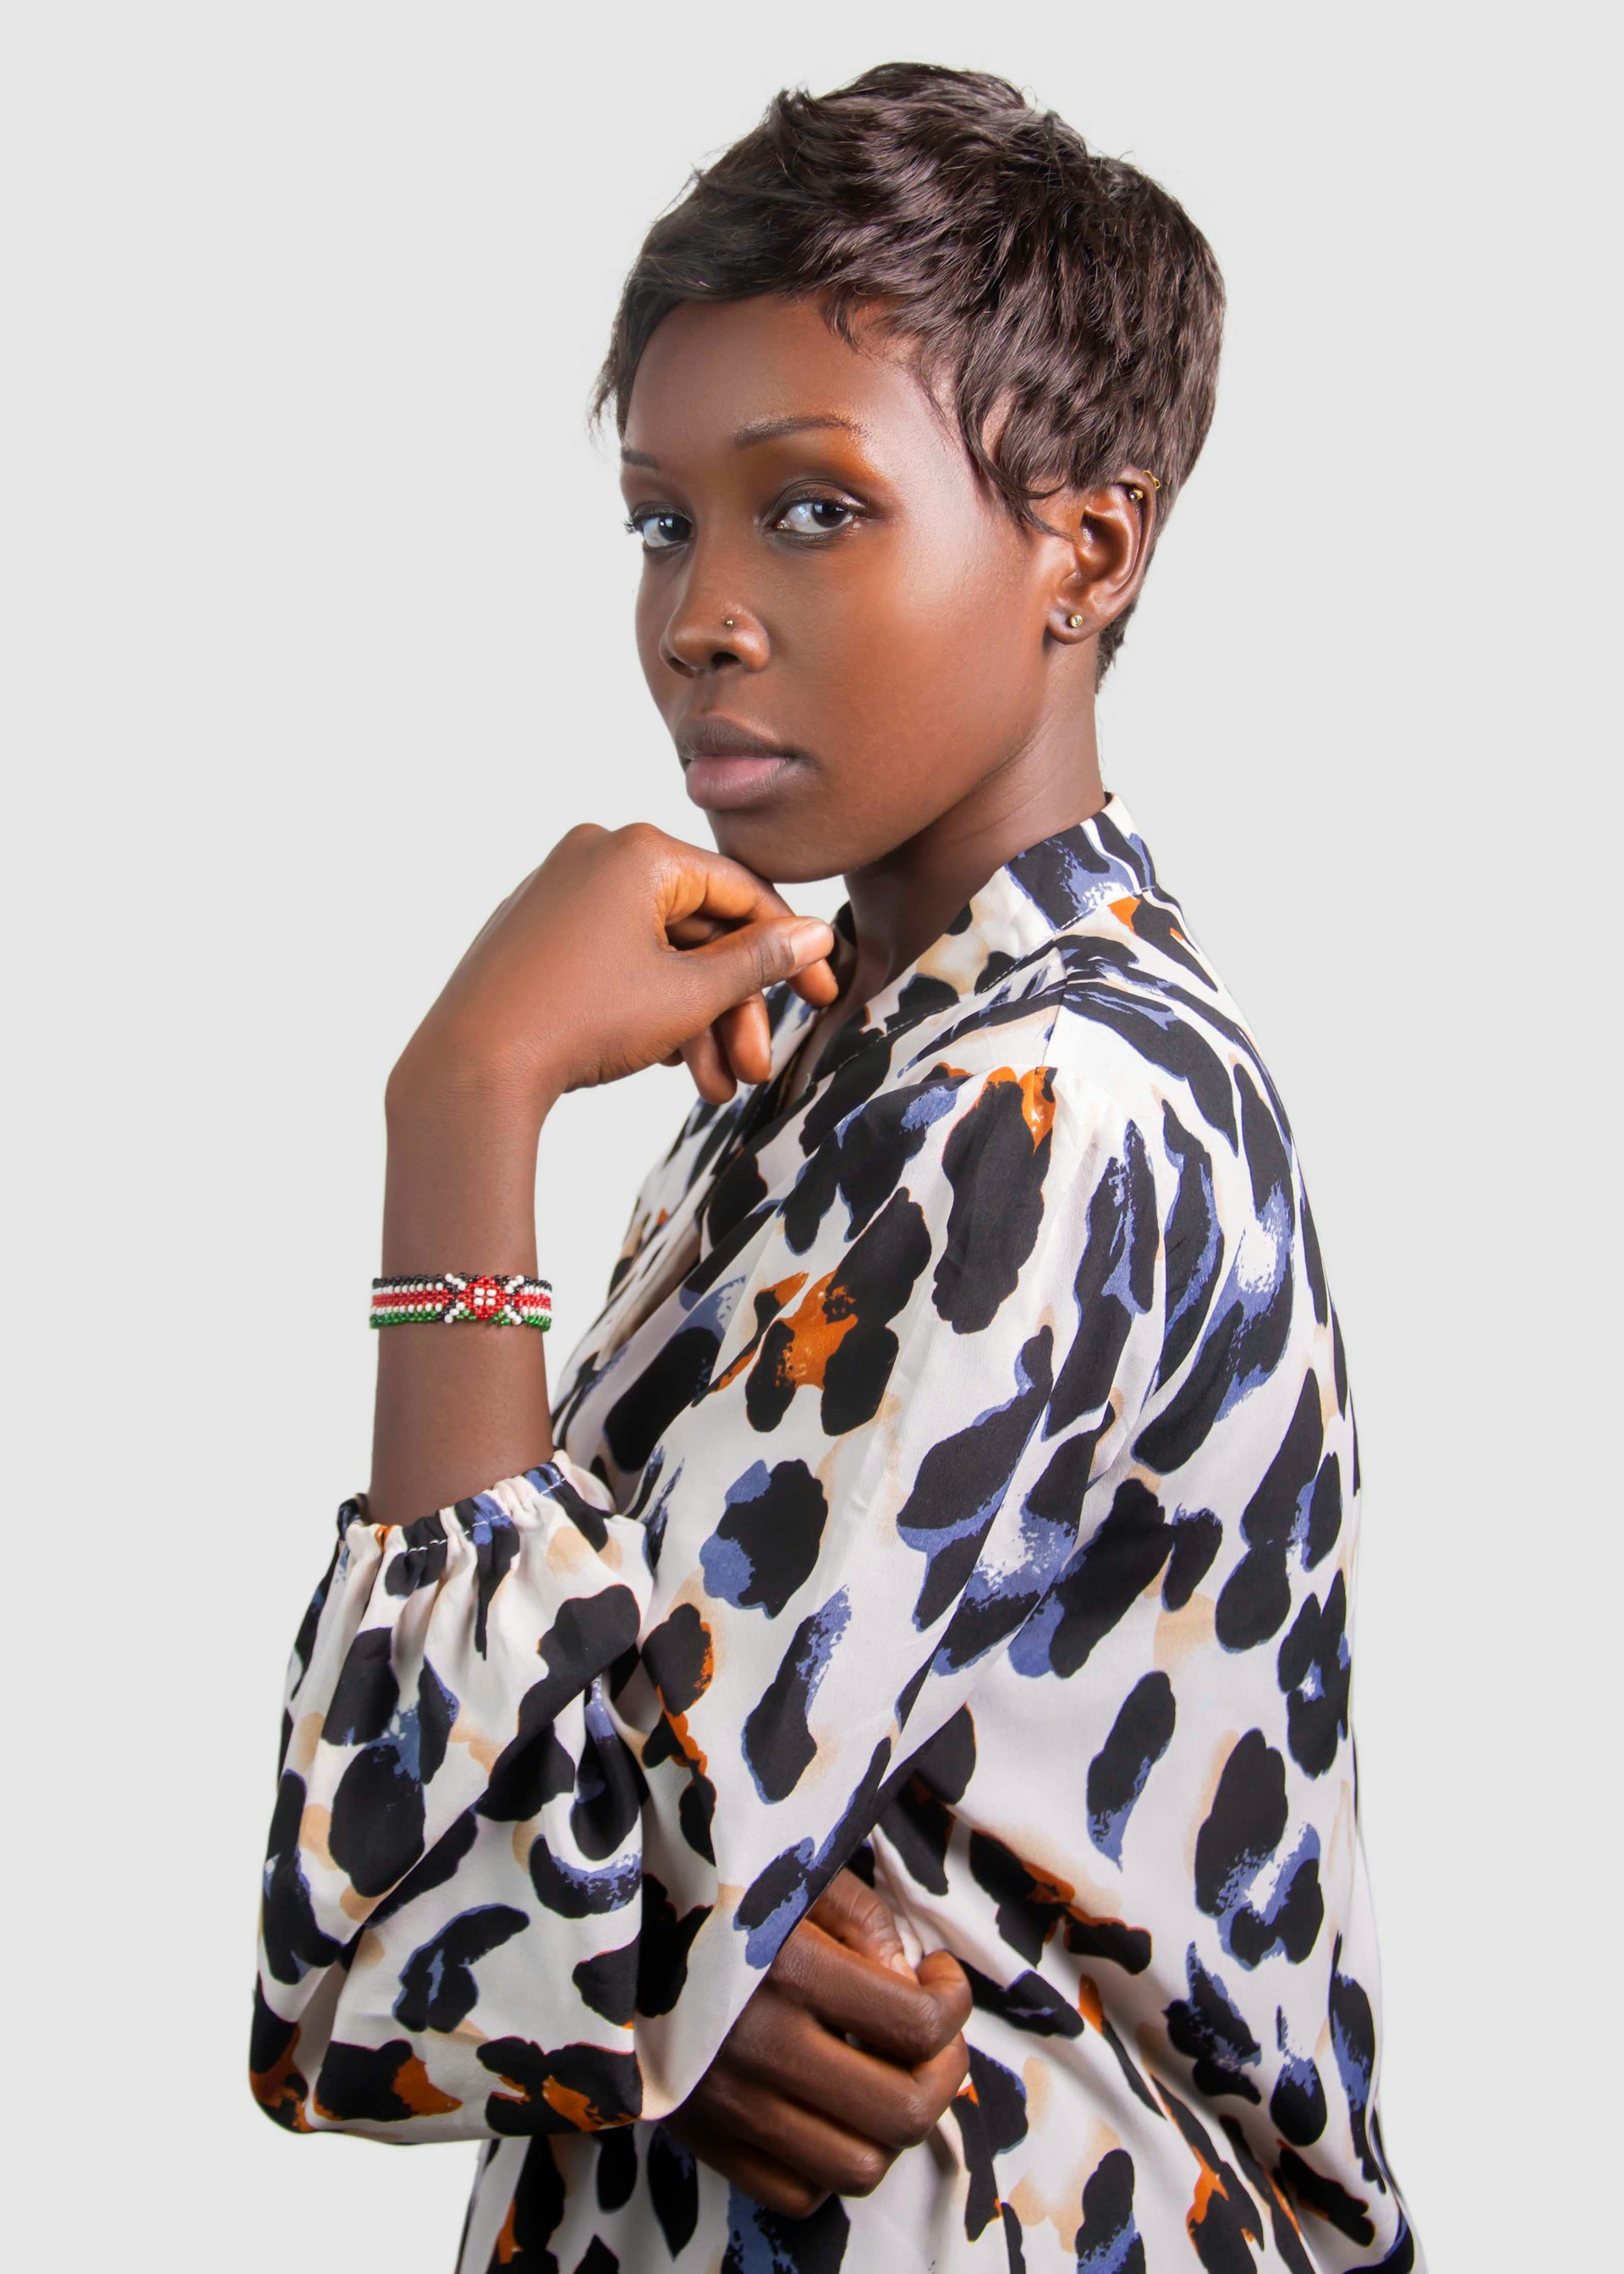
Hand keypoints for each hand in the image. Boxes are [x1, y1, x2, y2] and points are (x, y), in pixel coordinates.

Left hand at [389, 822, 838, 1118]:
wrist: (470, 1070)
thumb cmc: (582, 1022)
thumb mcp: (689, 996)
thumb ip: (760, 962)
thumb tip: (817, 934)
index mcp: (639, 851)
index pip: (742, 893)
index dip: (791, 950)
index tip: (825, 995)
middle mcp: (596, 854)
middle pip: (699, 931)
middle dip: (733, 1009)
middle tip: (756, 1068)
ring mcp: (559, 891)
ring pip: (656, 954)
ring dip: (693, 1023)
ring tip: (710, 1089)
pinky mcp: (535, 932)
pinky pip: (615, 960)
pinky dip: (647, 1007)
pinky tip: (662, 1063)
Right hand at [666, 1869, 971, 2218]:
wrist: (607, 1926)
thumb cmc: (714, 1889)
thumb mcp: (791, 1874)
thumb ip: (863, 1920)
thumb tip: (912, 1987)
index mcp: (788, 1968)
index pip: (917, 2024)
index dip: (954, 2003)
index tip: (939, 1977)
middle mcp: (761, 2047)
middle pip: (903, 2111)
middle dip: (942, 2075)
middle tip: (932, 2038)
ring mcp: (729, 2104)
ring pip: (858, 2168)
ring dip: (892, 2129)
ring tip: (885, 2078)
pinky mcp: (704, 2139)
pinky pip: (796, 2194)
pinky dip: (831, 2165)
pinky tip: (830, 2111)